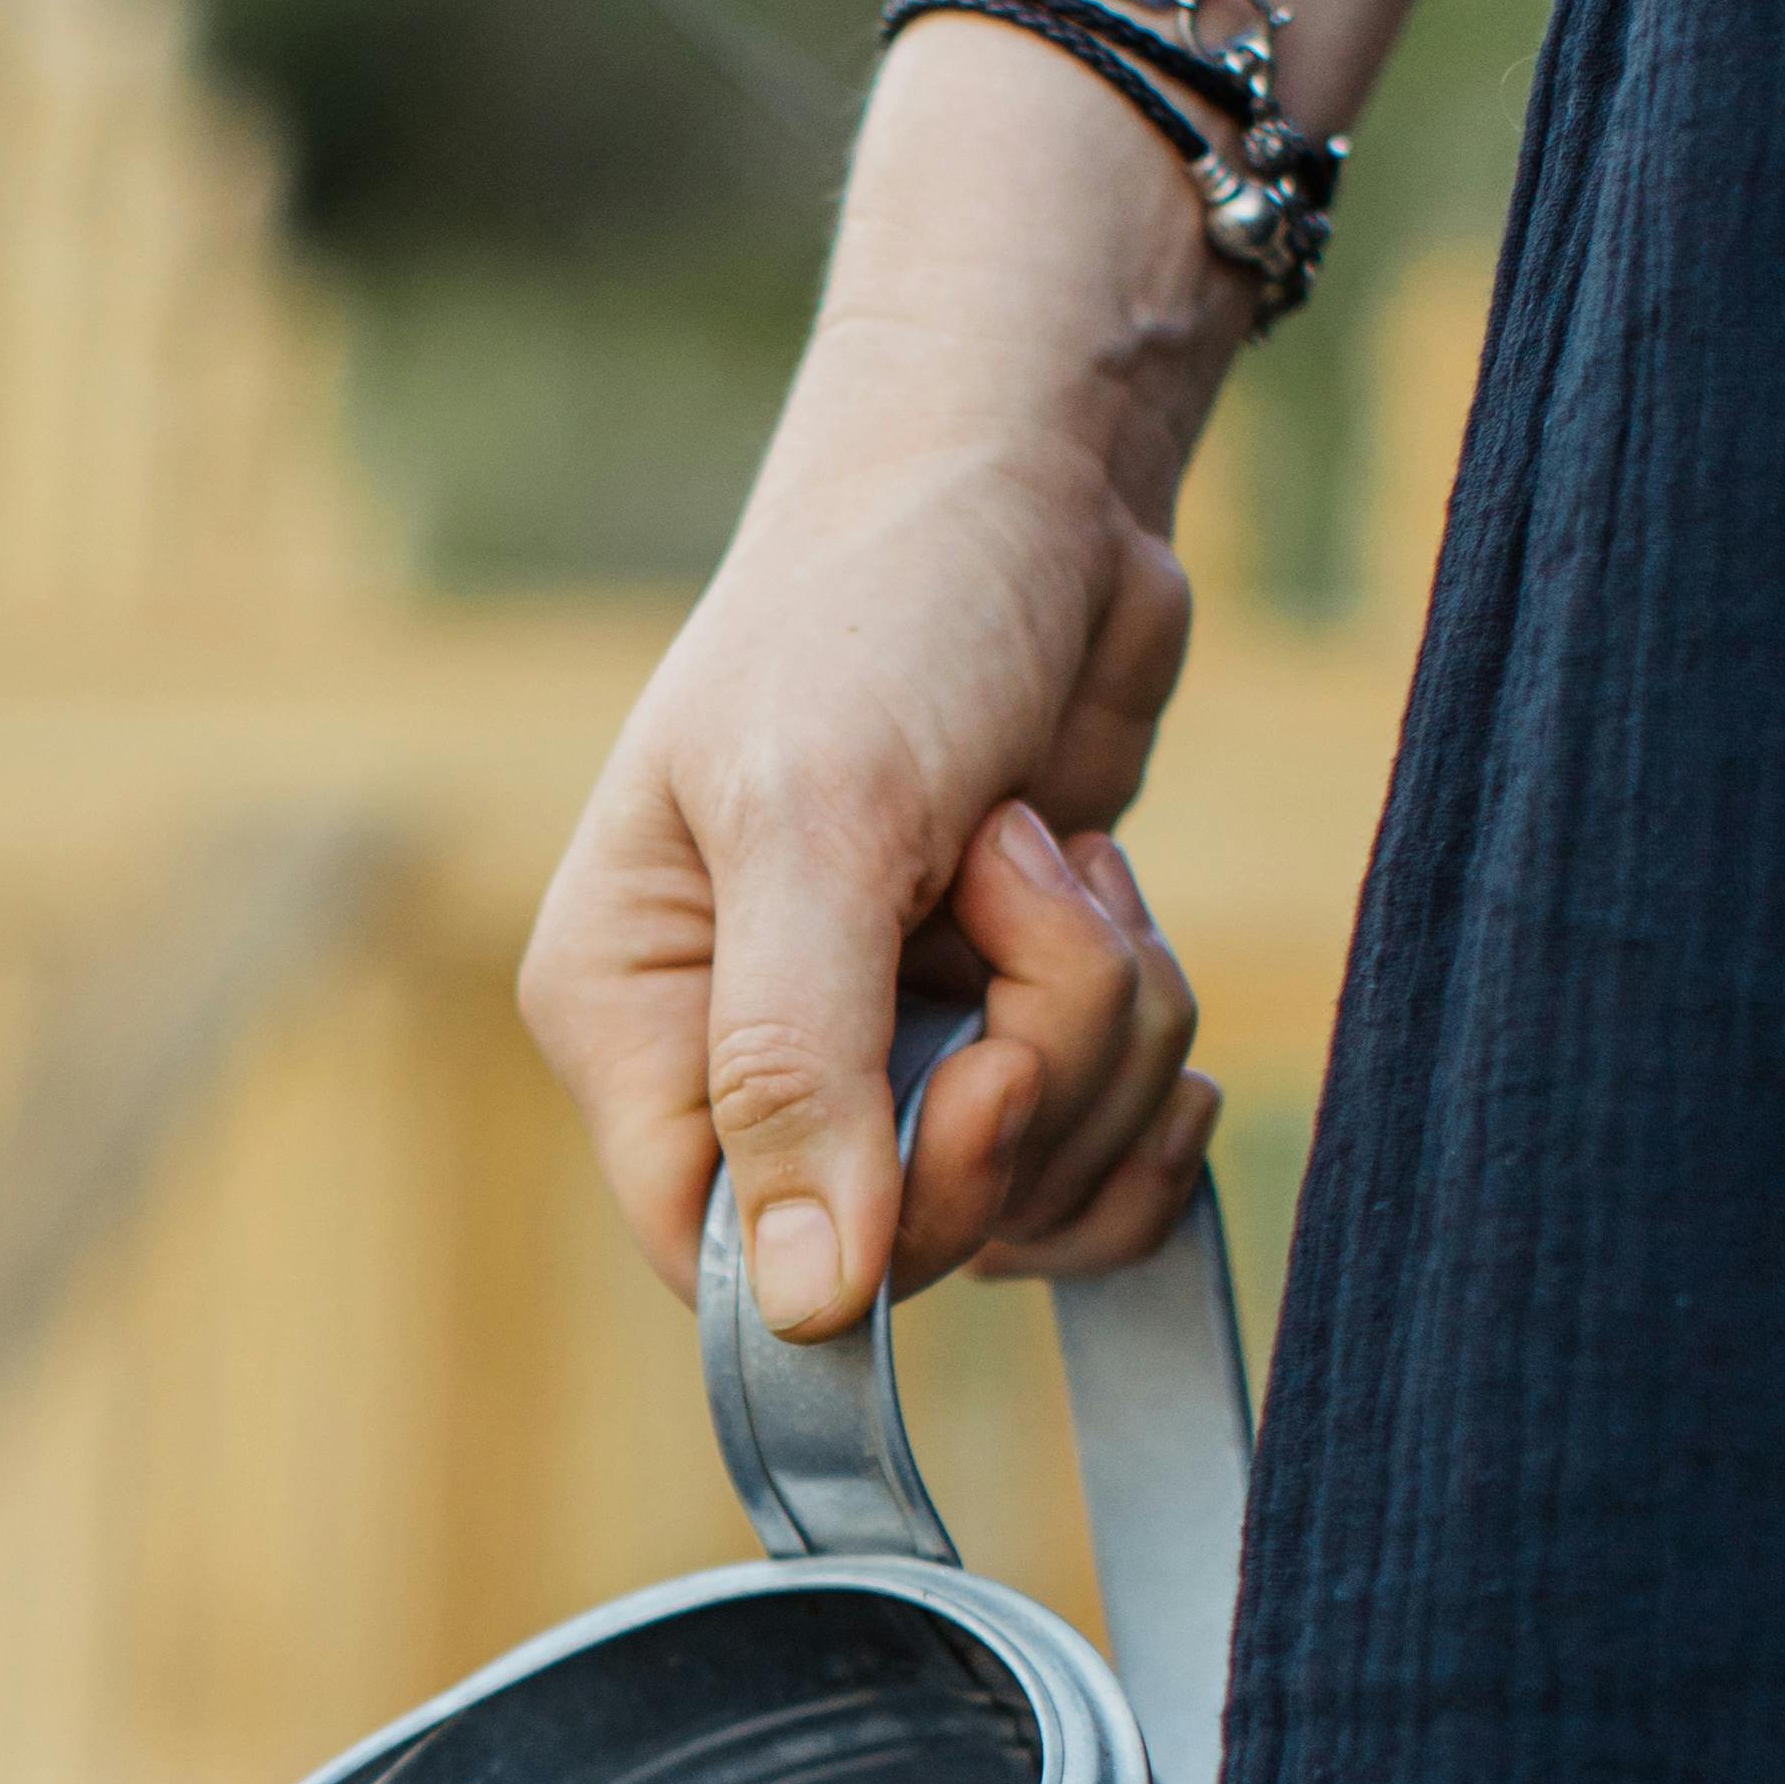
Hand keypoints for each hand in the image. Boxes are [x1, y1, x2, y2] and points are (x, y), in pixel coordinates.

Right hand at [519, 296, 1221, 1341]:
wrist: (1032, 476)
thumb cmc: (882, 607)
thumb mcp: (819, 824)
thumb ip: (796, 1069)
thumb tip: (804, 1308)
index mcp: (634, 1017)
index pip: (721, 1259)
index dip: (878, 1227)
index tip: (983, 1076)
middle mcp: (744, 1056)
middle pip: (907, 1240)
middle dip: (1029, 1077)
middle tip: (1026, 892)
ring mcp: (889, 1050)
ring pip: (1030, 1198)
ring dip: (1105, 1035)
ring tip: (1062, 859)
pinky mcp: (1006, 1023)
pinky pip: (1100, 1160)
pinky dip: (1150, 1064)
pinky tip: (1135, 940)